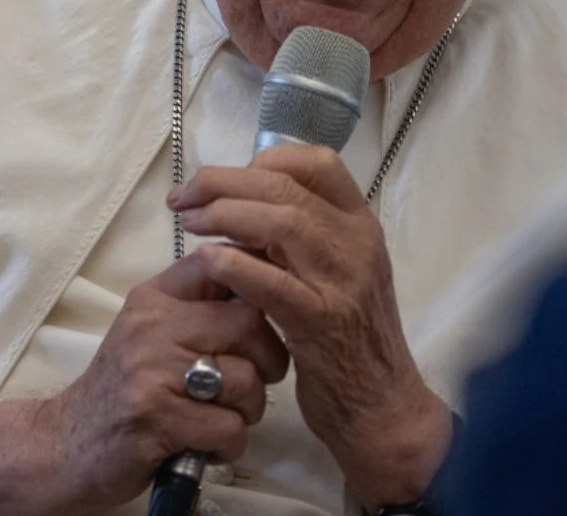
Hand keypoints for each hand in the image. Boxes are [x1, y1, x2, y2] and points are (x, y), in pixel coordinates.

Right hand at [0, 252, 287, 514]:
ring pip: (246, 380)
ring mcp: (151, 373)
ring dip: (248, 411)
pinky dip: (228, 445)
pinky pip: (228, 428)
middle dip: (269, 358)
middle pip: (249, 322)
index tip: (265, 315)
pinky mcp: (156, 421)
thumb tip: (265, 283)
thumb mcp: (150, 331)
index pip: (219, 263)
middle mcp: (152, 327)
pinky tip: (205, 445)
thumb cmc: (122, 390)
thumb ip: (197, 307)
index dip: (258, 283)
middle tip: (256, 380)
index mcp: (155, 298)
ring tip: (222, 417)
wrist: (65, 445)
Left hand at [167, 144, 452, 509]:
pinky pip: (274, 283)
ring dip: (225, 215)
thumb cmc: (349, 337)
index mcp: (360, 224)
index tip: (226, 179)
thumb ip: (301, 238)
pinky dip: (235, 265)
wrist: (382, 406)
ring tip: (189, 224)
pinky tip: (206, 262)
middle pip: (286, 187)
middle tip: (183, 198)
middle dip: (225, 183)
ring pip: (283, 223)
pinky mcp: (322, 323)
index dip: (264, 160)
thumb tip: (242, 204)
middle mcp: (356, 243)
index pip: (318, 163)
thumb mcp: (334, 273)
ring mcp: (343, 281)